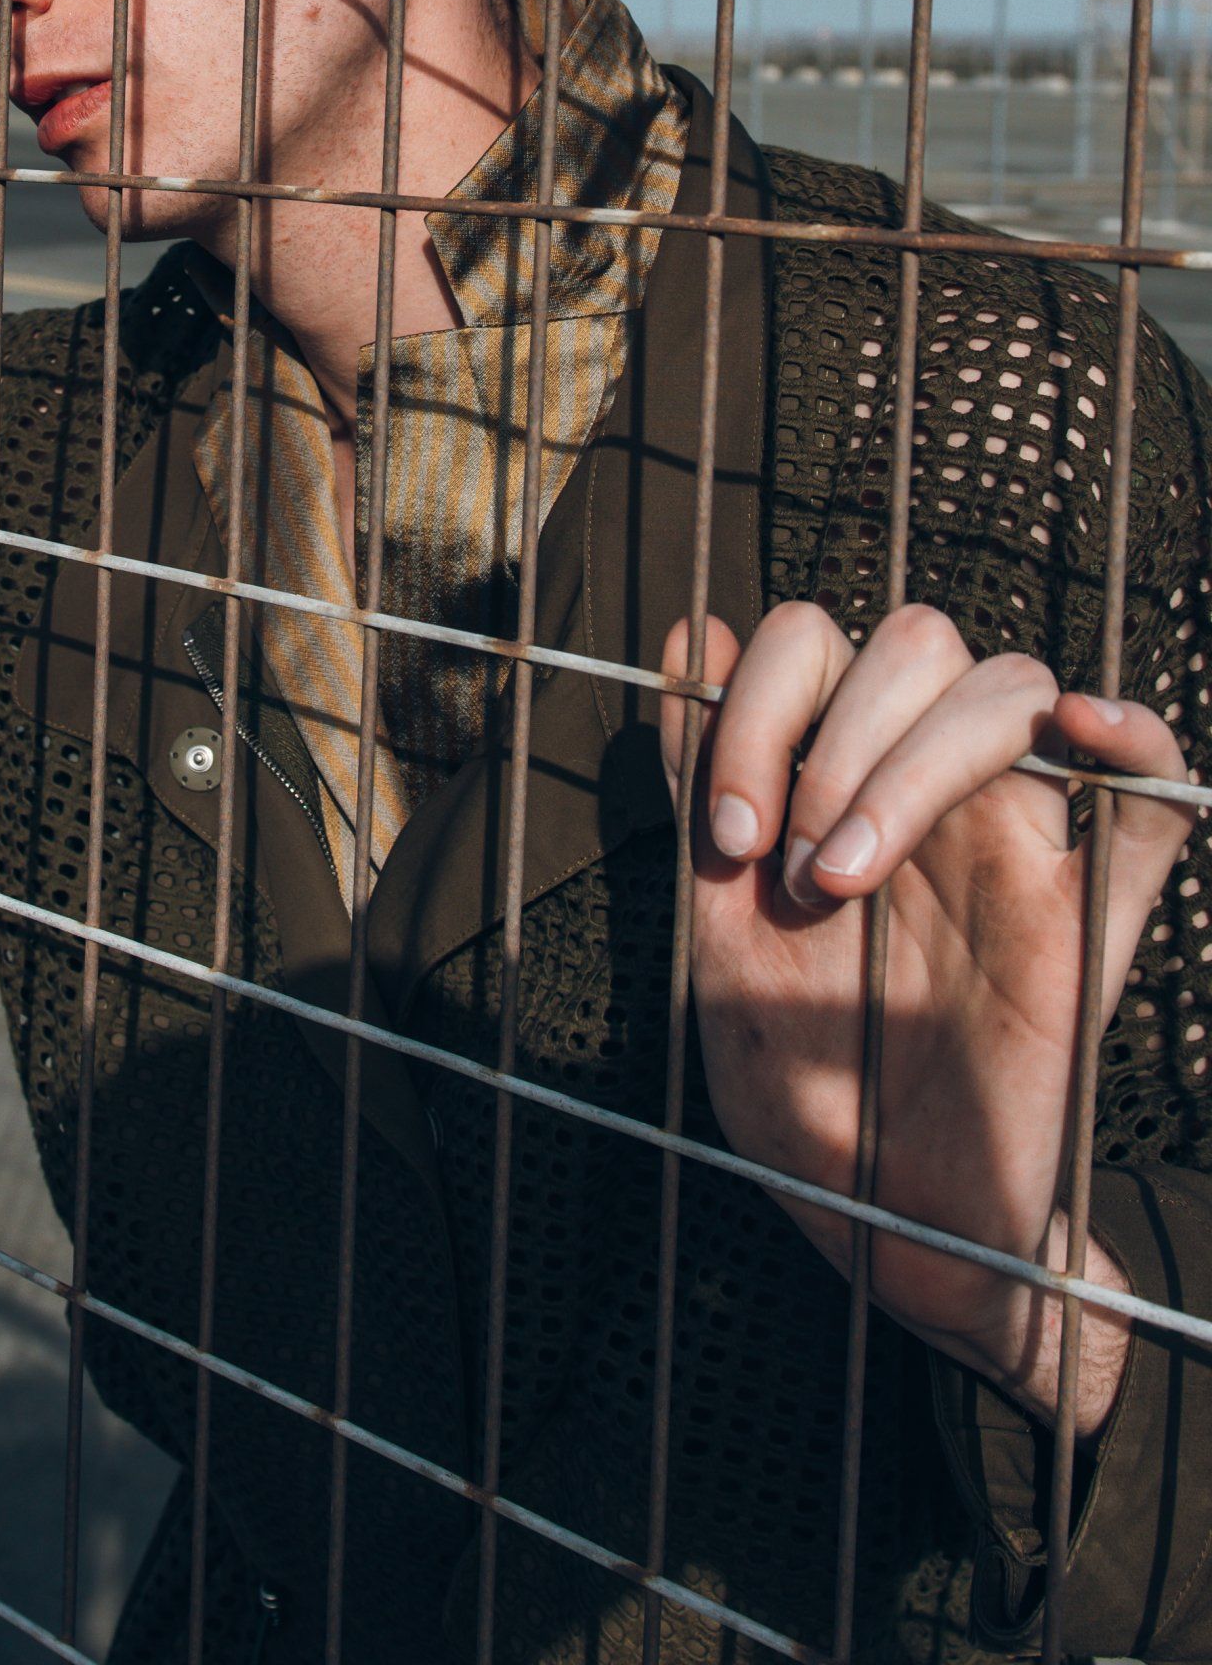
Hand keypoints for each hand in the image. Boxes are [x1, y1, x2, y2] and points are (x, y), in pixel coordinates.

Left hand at [659, 601, 1190, 1429]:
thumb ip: (704, 779)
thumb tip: (695, 627)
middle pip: (917, 640)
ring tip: (847, 881)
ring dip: (911, 763)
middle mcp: (930, 788)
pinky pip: (1156, 795)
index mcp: (835, 778)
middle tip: (792, 873)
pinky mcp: (1095, 912)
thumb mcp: (717, 930)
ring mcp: (1019, 840)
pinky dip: (1132, 738)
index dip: (754, 704)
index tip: (723, 838)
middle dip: (832, 738)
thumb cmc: (801, 1085)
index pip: (814, 641)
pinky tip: (1079, 728)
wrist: (887, 1225)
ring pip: (1009, 688)